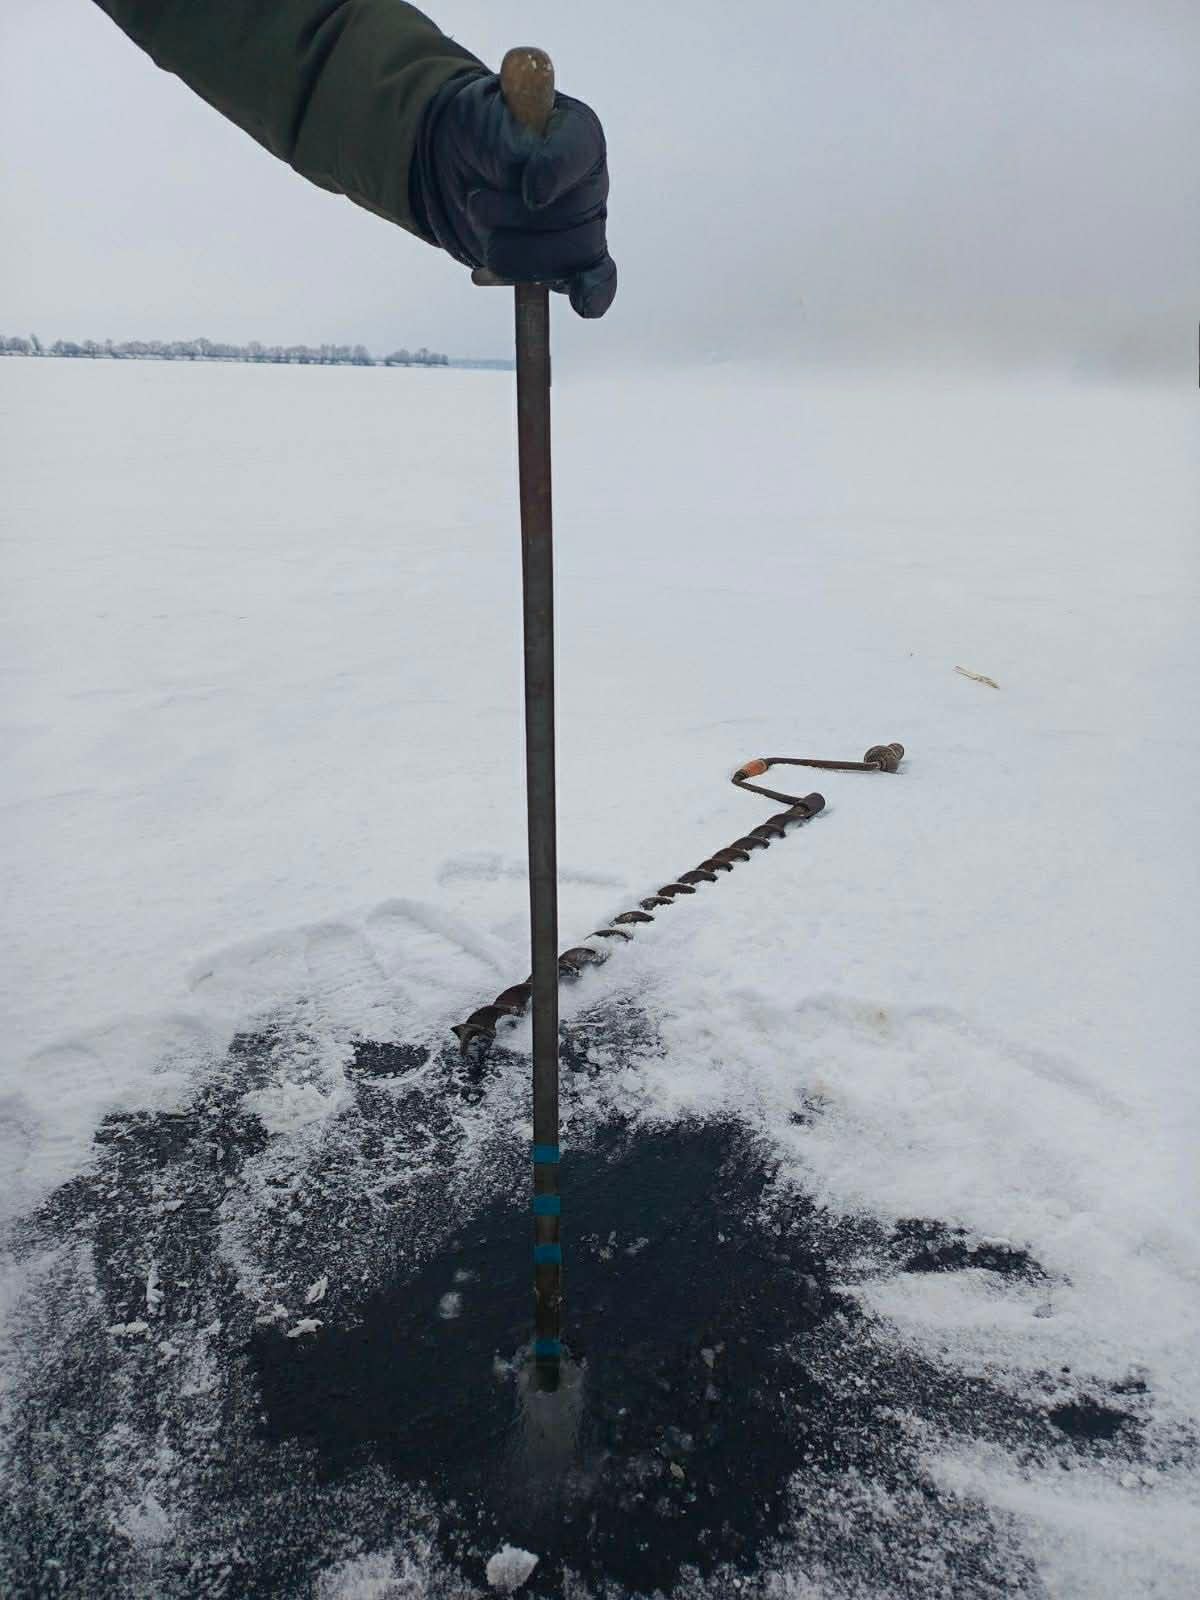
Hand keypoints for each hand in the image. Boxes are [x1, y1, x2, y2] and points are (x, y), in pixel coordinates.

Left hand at [411, 71, 615, 318]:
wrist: (460, 166)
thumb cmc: (479, 134)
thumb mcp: (480, 120)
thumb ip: (506, 143)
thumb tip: (532, 193)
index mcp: (575, 132)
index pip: (576, 151)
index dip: (553, 172)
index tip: (530, 192)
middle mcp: (589, 180)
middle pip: (573, 214)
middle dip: (512, 215)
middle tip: (474, 199)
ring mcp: (585, 225)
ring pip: (565, 256)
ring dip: (510, 250)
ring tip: (482, 226)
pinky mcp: (571, 264)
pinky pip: (597, 283)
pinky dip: (591, 294)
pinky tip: (585, 305)